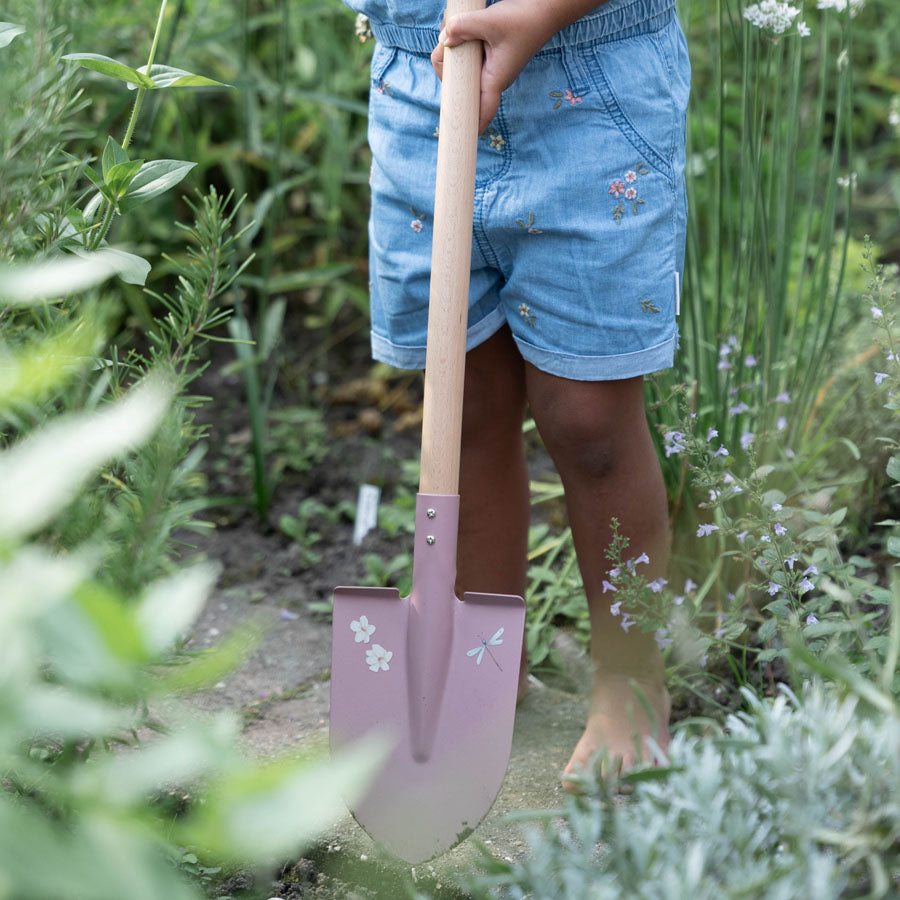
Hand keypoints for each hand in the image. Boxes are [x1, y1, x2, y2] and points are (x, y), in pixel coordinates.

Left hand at [431, 0, 557, 133]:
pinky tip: (459, 27)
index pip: (482, 112)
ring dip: (453, 54)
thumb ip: (464, 27)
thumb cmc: (525, 19)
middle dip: (447, 72)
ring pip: (463, 70)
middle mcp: (493, 78)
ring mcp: (491, 67)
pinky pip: (469, 57)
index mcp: (495, 80)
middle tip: (444, 48)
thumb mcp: (491, 21)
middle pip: (462, 88)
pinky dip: (461, 45)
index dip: (471, 125)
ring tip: (454, 29)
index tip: (459, 136)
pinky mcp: (490, 55)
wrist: (545, 9)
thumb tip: (443, 38)